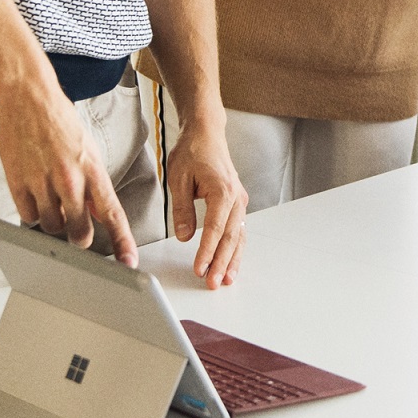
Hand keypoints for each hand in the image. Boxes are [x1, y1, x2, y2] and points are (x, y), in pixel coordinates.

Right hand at [0, 87, 138, 265]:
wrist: (30, 98)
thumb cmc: (61, 122)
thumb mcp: (90, 151)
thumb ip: (95, 185)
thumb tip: (101, 214)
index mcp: (92, 170)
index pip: (113, 214)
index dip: (122, 242)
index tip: (128, 262)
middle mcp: (69, 179)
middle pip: (79, 233)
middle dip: (79, 237)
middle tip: (75, 225)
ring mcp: (42, 182)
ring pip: (52, 228)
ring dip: (54, 222)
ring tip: (52, 199)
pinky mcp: (18, 182)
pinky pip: (28, 216)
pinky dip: (33, 212)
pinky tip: (36, 194)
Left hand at [164, 117, 247, 287]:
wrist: (206, 134)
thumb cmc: (192, 151)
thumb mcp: (178, 178)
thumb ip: (182, 209)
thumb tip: (185, 236)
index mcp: (222, 190)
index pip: (215, 228)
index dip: (207, 251)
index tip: (199, 269)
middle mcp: (236, 197)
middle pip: (230, 237)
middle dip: (221, 262)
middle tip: (212, 282)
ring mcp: (239, 201)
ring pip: (238, 237)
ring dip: (231, 260)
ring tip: (225, 280)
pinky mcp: (236, 204)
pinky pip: (238, 230)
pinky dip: (235, 249)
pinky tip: (230, 264)